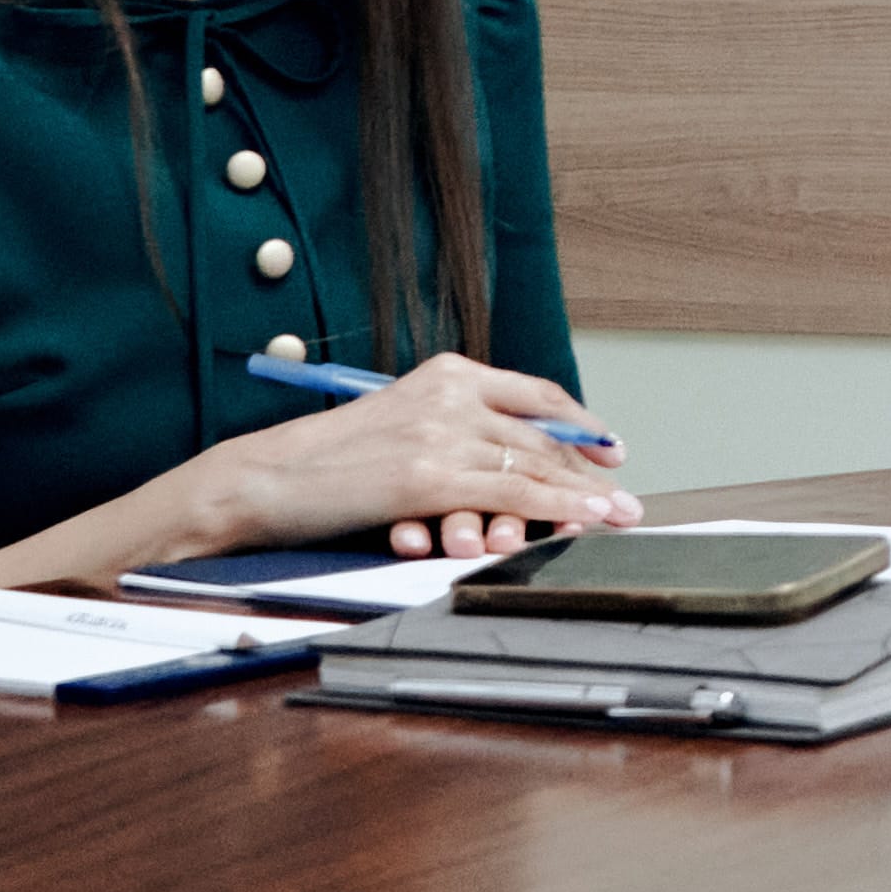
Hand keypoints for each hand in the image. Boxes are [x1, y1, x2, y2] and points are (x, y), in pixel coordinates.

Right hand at [196, 353, 640, 561]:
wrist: (266, 477)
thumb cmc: (327, 461)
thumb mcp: (400, 423)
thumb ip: (452, 426)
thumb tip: (506, 455)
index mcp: (447, 373)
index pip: (534, 393)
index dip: (579, 423)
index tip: (608, 446)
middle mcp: (452, 394)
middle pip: (542, 433)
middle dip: (589, 468)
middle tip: (624, 491)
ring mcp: (442, 433)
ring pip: (535, 464)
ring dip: (584, 494)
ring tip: (620, 514)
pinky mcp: (428, 476)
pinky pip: (511, 492)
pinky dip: (557, 507)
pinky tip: (587, 517)